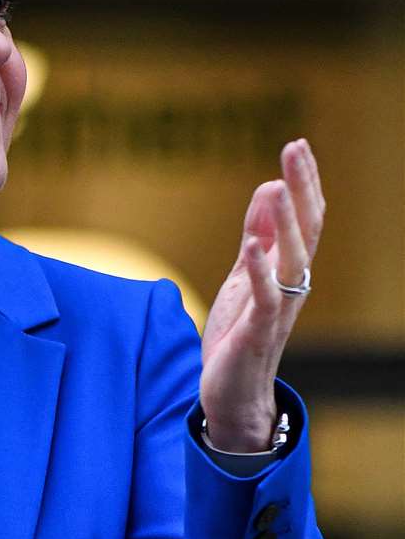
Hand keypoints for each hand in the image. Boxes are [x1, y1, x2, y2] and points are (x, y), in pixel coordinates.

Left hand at [199, 137, 324, 449]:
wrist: (233, 394)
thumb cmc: (239, 335)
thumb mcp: (244, 276)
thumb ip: (256, 236)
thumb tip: (268, 188)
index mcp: (289, 270)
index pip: (304, 218)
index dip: (303, 182)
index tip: (297, 145)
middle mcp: (292, 285)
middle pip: (305, 229)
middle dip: (302, 187)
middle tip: (296, 147)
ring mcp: (278, 308)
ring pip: (292, 259)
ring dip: (286, 221)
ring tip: (279, 184)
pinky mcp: (258, 331)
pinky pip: (265, 297)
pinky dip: (260, 270)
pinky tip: (252, 245)